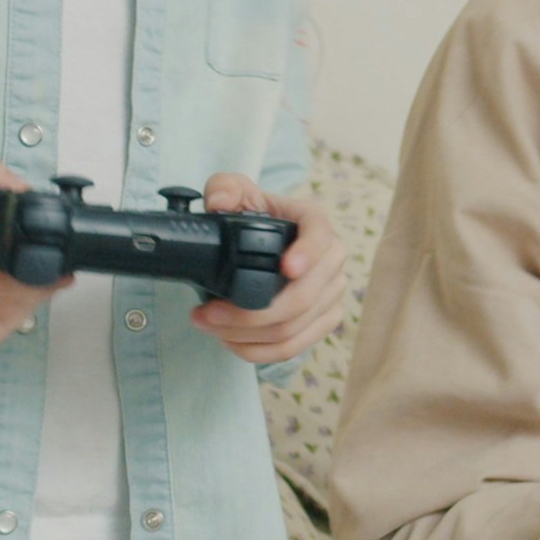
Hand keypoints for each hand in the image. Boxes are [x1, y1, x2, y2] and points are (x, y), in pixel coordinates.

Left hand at [188, 174, 347, 365]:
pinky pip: (295, 347)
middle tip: (208, 314)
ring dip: (247, 336)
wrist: (262, 240)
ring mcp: (331, 294)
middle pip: (303, 298)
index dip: (308, 253)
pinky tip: (230, 342)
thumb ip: (224, 188)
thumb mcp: (233, 191)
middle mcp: (332, 259)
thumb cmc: (252, 214)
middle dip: (251, 314)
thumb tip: (220, 203)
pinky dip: (259, 351)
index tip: (286, 268)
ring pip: (294, 328)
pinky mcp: (322, 321)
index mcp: (314, 222)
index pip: (320, 235)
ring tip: (208, 326)